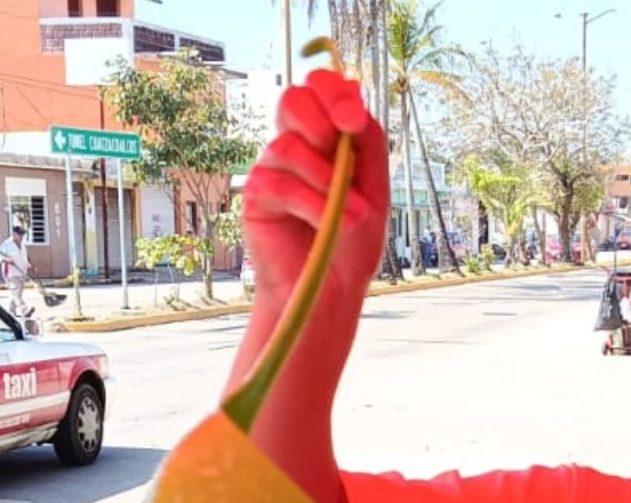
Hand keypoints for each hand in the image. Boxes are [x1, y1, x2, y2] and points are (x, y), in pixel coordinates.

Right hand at [240, 70, 389, 314]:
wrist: (331, 287)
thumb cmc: (353, 238)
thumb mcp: (375, 187)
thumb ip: (368, 143)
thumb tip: (354, 109)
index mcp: (326, 134)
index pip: (320, 87)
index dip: (334, 92)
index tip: (354, 121)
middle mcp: (295, 143)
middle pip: (293, 98)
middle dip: (321, 117)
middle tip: (340, 149)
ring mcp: (272, 167)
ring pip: (289, 145)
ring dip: (325, 177)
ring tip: (348, 211)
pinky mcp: (255, 195)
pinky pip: (280, 184)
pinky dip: (311, 204)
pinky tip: (326, 223)